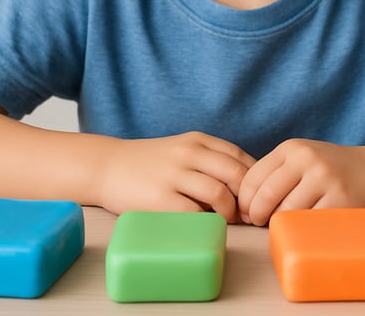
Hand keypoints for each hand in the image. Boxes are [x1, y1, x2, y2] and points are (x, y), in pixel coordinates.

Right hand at [96, 131, 254, 221]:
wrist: (107, 166)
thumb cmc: (150, 163)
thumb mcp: (182, 149)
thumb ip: (210, 160)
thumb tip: (246, 186)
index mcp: (198, 140)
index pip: (240, 156)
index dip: (255, 179)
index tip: (257, 195)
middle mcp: (188, 153)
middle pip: (236, 173)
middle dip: (248, 197)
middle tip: (249, 214)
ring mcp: (174, 175)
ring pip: (219, 193)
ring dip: (230, 212)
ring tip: (227, 220)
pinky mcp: (160, 199)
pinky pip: (196, 212)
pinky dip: (207, 221)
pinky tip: (205, 224)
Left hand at [237, 139, 364, 225]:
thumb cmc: (332, 169)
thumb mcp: (302, 157)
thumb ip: (275, 172)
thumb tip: (242, 204)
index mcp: (292, 148)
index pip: (253, 177)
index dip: (245, 201)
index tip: (246, 213)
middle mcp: (307, 159)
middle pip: (265, 196)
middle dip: (257, 217)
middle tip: (260, 224)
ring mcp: (325, 179)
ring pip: (286, 213)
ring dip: (279, 226)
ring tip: (282, 226)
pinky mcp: (341, 200)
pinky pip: (310, 224)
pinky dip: (302, 231)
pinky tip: (303, 230)